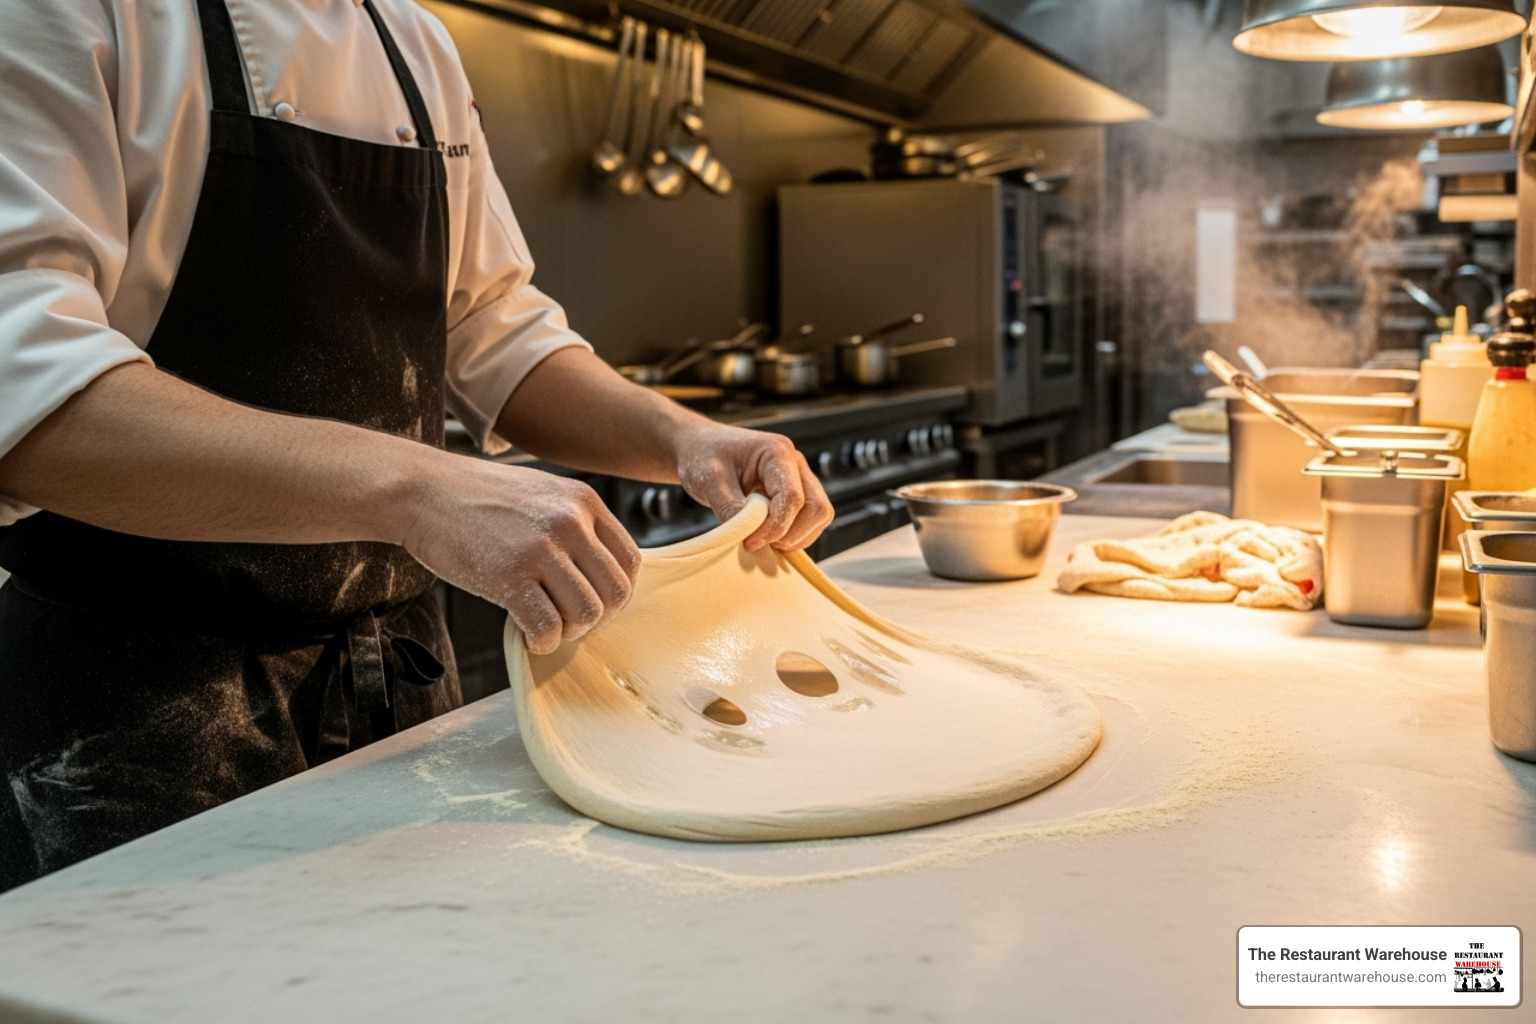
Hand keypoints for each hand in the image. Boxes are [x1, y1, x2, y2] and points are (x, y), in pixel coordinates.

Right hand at [400, 457, 640, 654]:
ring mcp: (540, 549)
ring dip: (570, 632)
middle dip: (598, 619)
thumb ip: (574, 522)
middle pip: (616, 592)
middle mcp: (569, 522)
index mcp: (582, 501)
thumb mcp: (541, 492)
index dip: (616, 593)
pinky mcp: (508, 576)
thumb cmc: (475, 496)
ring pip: (587, 613)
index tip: (594, 603)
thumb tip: (598, 570)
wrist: (422, 490)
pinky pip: (547, 626)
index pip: (630, 561)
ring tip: (548, 627)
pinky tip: (528, 636)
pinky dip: (543, 641)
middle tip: (571, 623)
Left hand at [675, 423, 833, 551]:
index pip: (792, 497)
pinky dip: (794, 535)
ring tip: (764, 541)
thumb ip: (730, 508)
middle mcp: (795, 463)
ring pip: (819, 515)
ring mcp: (799, 478)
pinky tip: (768, 537)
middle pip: (816, 507)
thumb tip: (749, 536)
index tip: (750, 542)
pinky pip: (810, 520)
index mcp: (777, 452)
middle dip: (792, 534)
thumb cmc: (704, 456)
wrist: (700, 448)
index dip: (775, 526)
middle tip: (759, 543)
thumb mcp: (710, 481)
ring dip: (796, 536)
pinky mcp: (796, 492)